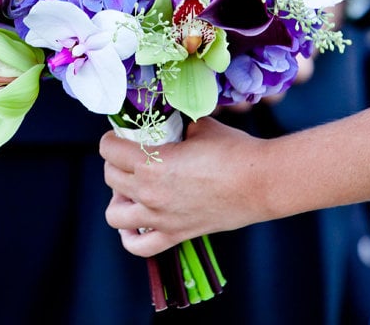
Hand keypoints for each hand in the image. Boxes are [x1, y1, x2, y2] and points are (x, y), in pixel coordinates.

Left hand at [100, 117, 267, 256]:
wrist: (261, 183)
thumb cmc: (233, 150)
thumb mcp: (199, 126)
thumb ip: (176, 126)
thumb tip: (169, 122)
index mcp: (151, 163)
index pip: (109, 149)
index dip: (111, 138)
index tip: (120, 135)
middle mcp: (149, 192)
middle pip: (110, 177)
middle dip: (115, 162)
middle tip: (129, 155)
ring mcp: (160, 218)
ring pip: (114, 214)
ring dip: (118, 198)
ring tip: (131, 188)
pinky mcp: (176, 234)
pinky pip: (138, 246)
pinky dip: (130, 236)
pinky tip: (137, 221)